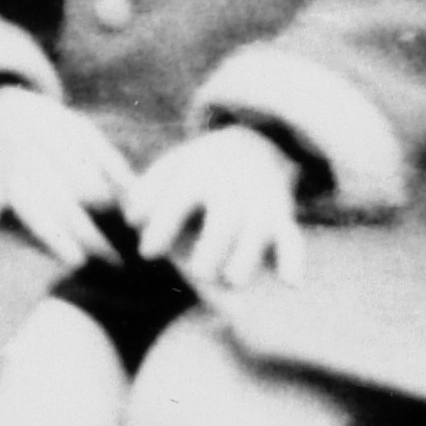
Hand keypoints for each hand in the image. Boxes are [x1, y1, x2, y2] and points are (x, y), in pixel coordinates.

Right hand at [0, 84, 132, 268]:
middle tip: (117, 261)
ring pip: (33, 209)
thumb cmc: (46, 126)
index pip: (92, 183)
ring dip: (54, 236)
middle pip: (69, 202)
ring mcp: (8, 172)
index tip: (127, 231)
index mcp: (63, 142)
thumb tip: (138, 198)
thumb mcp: (80, 130)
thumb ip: (109, 160)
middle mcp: (36, 155)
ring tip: (78, 261)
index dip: (112, 208)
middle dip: (95, 235)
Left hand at [126, 126, 303, 288]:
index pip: (177, 202)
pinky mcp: (280, 218)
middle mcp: (231, 191)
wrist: (255, 142)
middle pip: (222, 224)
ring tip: (232, 279)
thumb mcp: (170, 166)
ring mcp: (258, 205)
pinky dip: (293, 261)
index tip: (148, 253)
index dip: (162, 227)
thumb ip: (145, 191)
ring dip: (245, 259)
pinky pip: (291, 240)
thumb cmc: (200, 167)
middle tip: (199, 273)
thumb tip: (133, 219)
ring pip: (256, 235)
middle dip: (210, 251)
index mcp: (198, 176)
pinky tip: (291, 283)